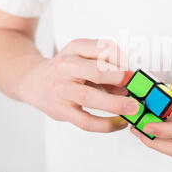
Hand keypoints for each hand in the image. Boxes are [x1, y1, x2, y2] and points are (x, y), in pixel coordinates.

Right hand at [19, 39, 138, 131]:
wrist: (34, 81)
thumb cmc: (67, 70)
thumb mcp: (83, 58)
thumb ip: (108, 69)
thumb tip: (134, 85)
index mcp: (75, 48)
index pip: (103, 47)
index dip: (122, 57)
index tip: (132, 68)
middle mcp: (66, 66)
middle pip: (96, 71)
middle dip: (120, 78)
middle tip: (136, 85)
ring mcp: (62, 89)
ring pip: (89, 97)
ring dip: (115, 103)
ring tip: (133, 107)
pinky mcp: (60, 110)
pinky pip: (85, 121)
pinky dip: (105, 124)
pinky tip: (119, 123)